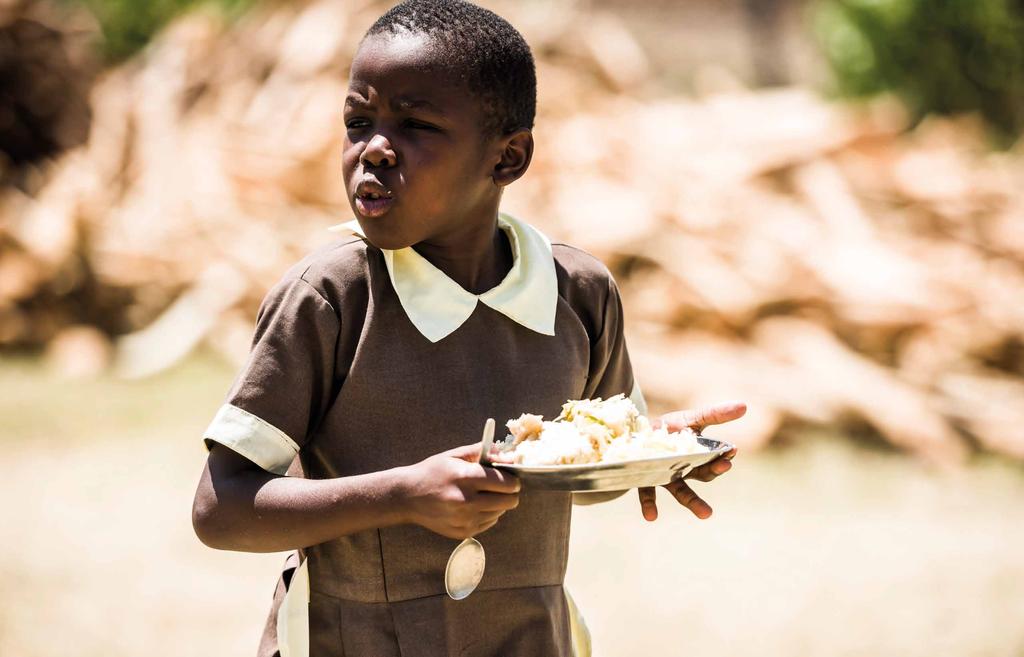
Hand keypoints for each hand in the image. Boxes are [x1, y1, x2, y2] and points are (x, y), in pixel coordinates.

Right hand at [401, 443, 520, 539]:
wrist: (407, 497)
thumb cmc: (433, 472)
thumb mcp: (454, 455)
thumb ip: (482, 451)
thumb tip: (507, 454)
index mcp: (466, 478)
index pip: (506, 482)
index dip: (513, 479)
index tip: (511, 477)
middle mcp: (467, 501)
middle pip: (509, 501)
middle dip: (510, 492)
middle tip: (502, 487)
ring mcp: (465, 520)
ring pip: (500, 512)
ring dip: (498, 503)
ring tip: (483, 495)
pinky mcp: (463, 532)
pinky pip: (489, 523)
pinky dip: (488, 514)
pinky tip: (474, 506)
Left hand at [638, 401, 744, 521]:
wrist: (640, 431)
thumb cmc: (670, 427)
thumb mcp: (692, 418)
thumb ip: (715, 415)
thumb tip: (744, 406)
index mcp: (698, 457)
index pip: (715, 460)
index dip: (723, 457)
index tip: (732, 451)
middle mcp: (685, 470)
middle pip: (702, 475)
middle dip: (714, 471)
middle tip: (724, 466)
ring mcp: (666, 476)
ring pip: (681, 491)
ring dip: (693, 502)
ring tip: (706, 514)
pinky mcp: (645, 478)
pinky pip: (648, 494)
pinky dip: (649, 505)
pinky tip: (651, 517)